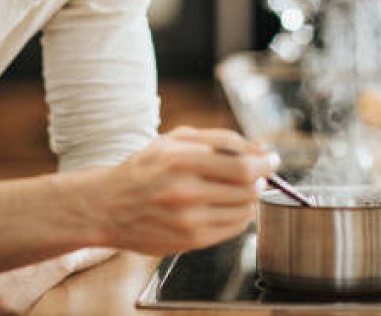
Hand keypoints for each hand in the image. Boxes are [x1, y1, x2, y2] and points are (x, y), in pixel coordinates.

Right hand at [87, 127, 275, 255]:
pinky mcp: (190, 241)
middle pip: (247, 189)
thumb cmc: (144, 169)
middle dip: (260, 179)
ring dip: (250, 198)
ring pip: (244, 210)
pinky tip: (226, 205)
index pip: (242, 166)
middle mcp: (185, 192)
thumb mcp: (175, 139)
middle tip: (258, 174)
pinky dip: (238, 215)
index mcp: (181, 161)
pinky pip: (232, 229)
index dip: (264, 163)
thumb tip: (258, 148)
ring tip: (238, 189)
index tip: (272, 159)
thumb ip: (219, 139)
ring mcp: (188, 220)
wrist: (108, 206)